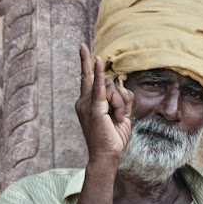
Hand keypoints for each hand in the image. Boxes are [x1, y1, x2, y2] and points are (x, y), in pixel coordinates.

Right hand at [75, 44, 132, 165]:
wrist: (106, 157)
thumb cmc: (113, 138)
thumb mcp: (120, 114)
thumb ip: (120, 98)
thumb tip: (120, 87)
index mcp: (87, 103)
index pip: (88, 78)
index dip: (86, 61)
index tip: (82, 46)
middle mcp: (83, 101)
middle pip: (107, 84)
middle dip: (119, 99)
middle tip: (117, 118)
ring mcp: (86, 104)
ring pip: (112, 89)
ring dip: (120, 105)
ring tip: (115, 121)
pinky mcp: (94, 108)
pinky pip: (99, 86)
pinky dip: (98, 73)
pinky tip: (98, 59)